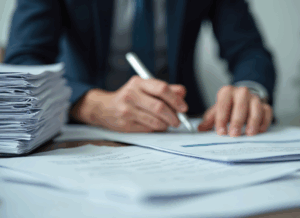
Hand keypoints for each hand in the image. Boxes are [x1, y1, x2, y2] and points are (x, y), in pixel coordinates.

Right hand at [70, 76, 187, 131]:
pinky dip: (156, 129)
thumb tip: (182, 93)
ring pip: (155, 121)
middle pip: (160, 107)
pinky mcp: (125, 124)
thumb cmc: (129, 97)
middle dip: (173, 116)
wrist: (104, 108)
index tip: (183, 108)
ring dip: (166, 124)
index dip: (176, 99)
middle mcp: (131, 95)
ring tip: (167, 123)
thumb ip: (164, 89)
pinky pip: (148, 129)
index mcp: (138, 82)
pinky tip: (156, 126)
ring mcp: (127, 110)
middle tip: (178, 120)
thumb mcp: (144, 88)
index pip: (162, 88)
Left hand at [197, 86, 272, 136]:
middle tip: (234, 134)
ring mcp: (254, 98)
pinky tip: (259, 130)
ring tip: (249, 134)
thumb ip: (209, 120)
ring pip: (256, 108)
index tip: (221, 132)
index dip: (221, 119)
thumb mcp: (216, 111)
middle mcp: (241, 92)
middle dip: (237, 121)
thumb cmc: (228, 106)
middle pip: (240, 106)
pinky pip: (267, 112)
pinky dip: (264, 121)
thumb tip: (200, 129)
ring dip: (253, 121)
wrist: (242, 97)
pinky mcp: (265, 104)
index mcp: (226, 92)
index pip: (223, 105)